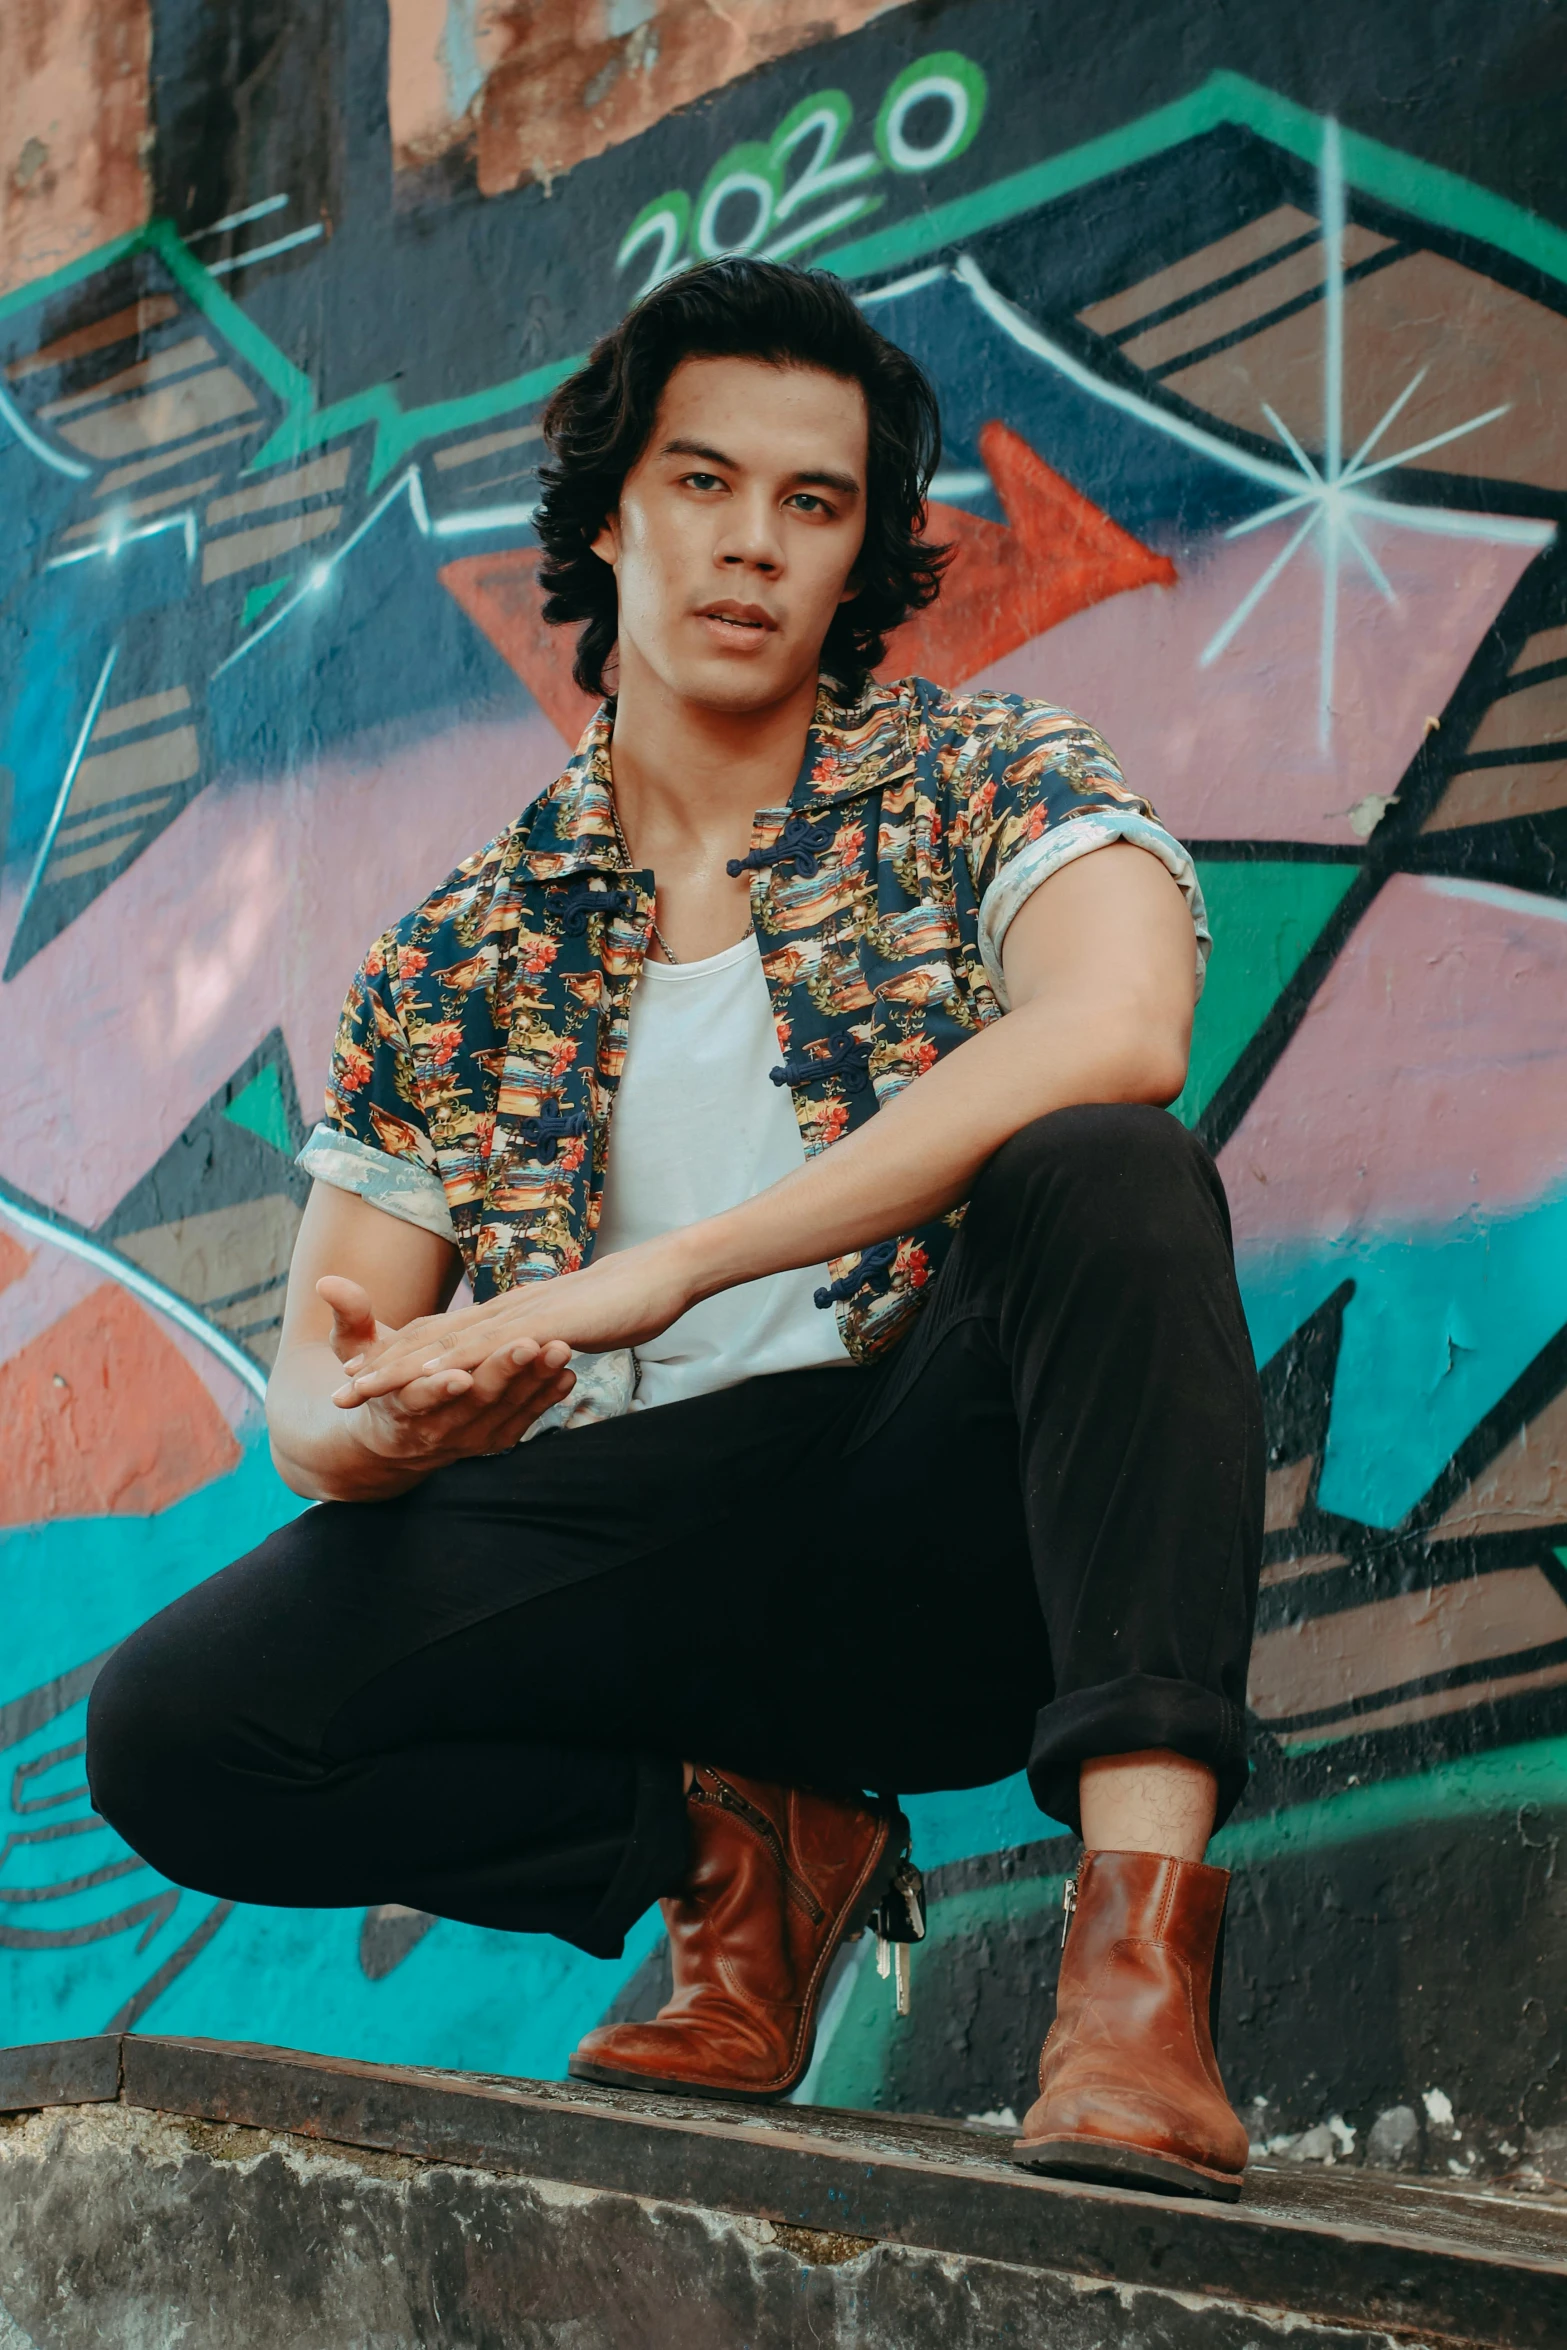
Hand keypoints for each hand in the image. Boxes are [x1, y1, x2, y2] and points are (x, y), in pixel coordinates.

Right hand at [317, 1275, 576, 1466]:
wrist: (390, 1437)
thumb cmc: (373, 1380)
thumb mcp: (353, 1351)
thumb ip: (348, 1317)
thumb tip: (328, 1281)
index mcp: (399, 1408)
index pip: (419, 1399)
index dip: (440, 1388)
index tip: (461, 1373)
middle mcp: (436, 1430)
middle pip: (475, 1404)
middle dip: (506, 1373)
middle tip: (536, 1342)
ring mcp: (470, 1439)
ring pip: (507, 1412)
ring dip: (536, 1382)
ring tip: (562, 1348)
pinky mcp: (494, 1439)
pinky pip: (524, 1421)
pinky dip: (546, 1399)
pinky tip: (568, 1374)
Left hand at [333, 1235, 697, 1405]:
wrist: (660, 1274)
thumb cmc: (624, 1301)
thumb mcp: (572, 1325)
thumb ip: (546, 1338)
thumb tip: (535, 1349)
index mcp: (509, 1312)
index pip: (447, 1334)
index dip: (404, 1354)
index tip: (368, 1373)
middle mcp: (503, 1312)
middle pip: (431, 1339)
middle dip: (383, 1364)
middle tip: (341, 1388)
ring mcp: (517, 1318)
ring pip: (444, 1348)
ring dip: (398, 1369)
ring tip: (357, 1390)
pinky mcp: (535, 1328)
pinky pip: (484, 1351)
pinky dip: (448, 1367)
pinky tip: (421, 1384)